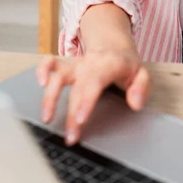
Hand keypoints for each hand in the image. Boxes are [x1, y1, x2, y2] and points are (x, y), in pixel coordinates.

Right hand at [36, 46, 150, 145]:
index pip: (95, 82)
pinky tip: (40, 84)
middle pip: (77, 88)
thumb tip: (135, 104)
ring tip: (46, 118)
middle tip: (71, 137)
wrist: (114, 46)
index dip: (86, 101)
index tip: (80, 120)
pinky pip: (50, 63)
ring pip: (59, 76)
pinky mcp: (67, 66)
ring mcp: (77, 64)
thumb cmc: (126, 64)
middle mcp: (90, 63)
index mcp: (110, 64)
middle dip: (71, 114)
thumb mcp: (142, 74)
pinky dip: (42, 71)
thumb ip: (142, 88)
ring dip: (50, 96)